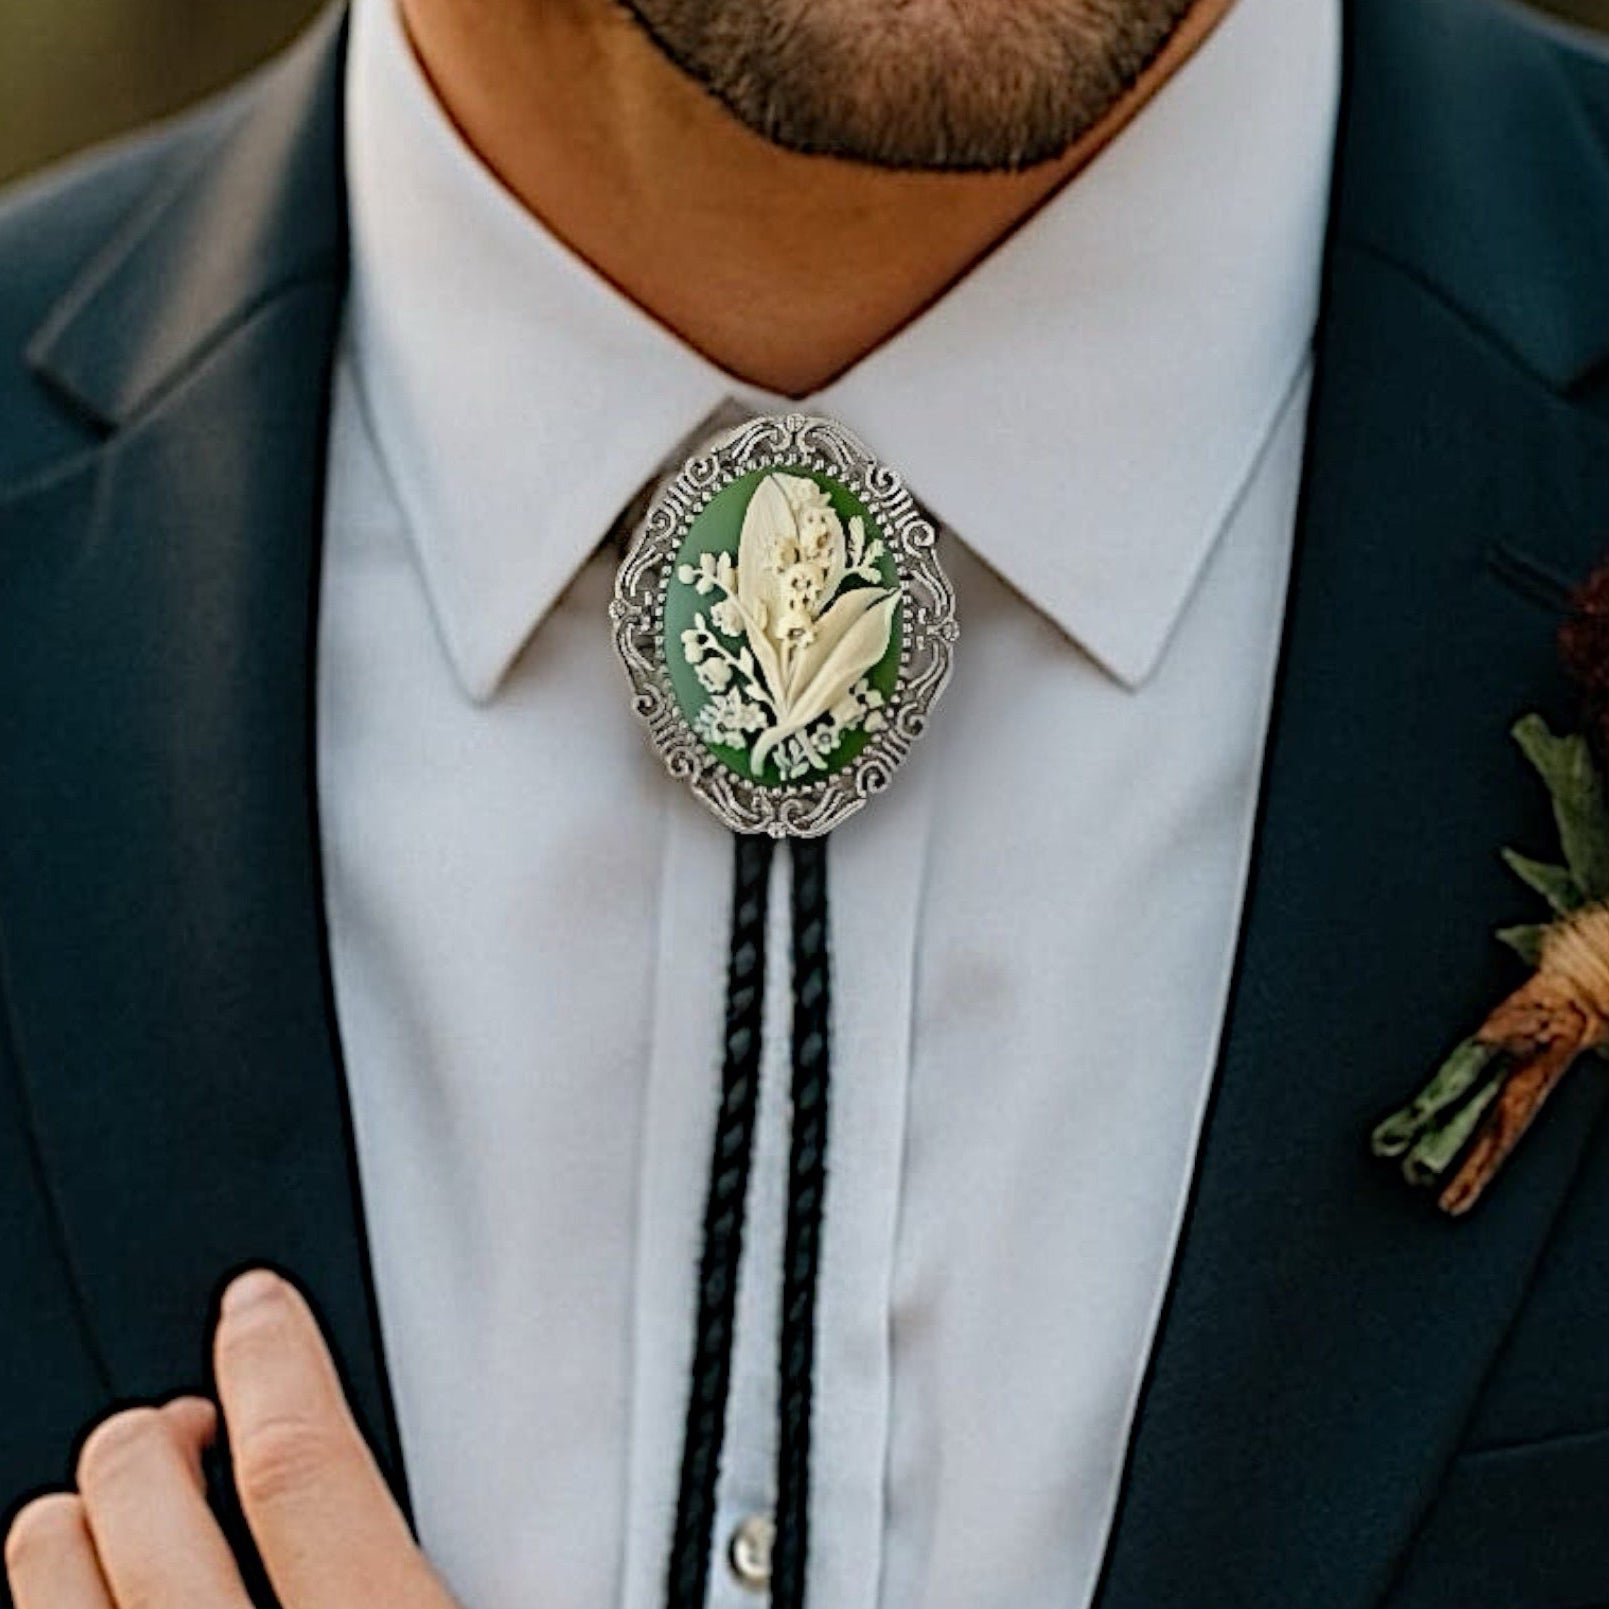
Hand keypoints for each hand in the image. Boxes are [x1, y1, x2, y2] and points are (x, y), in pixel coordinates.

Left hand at [4, 1269, 456, 1608]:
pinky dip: (52, 1602)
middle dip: (150, 1435)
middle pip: (146, 1504)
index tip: (261, 1306)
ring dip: (65, 1527)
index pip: (301, 1468)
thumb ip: (477, 1564)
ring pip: (44, 1580)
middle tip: (181, 1423)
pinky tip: (84, 1604)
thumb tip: (520, 1502)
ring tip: (102, 1516)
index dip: (275, 1362)